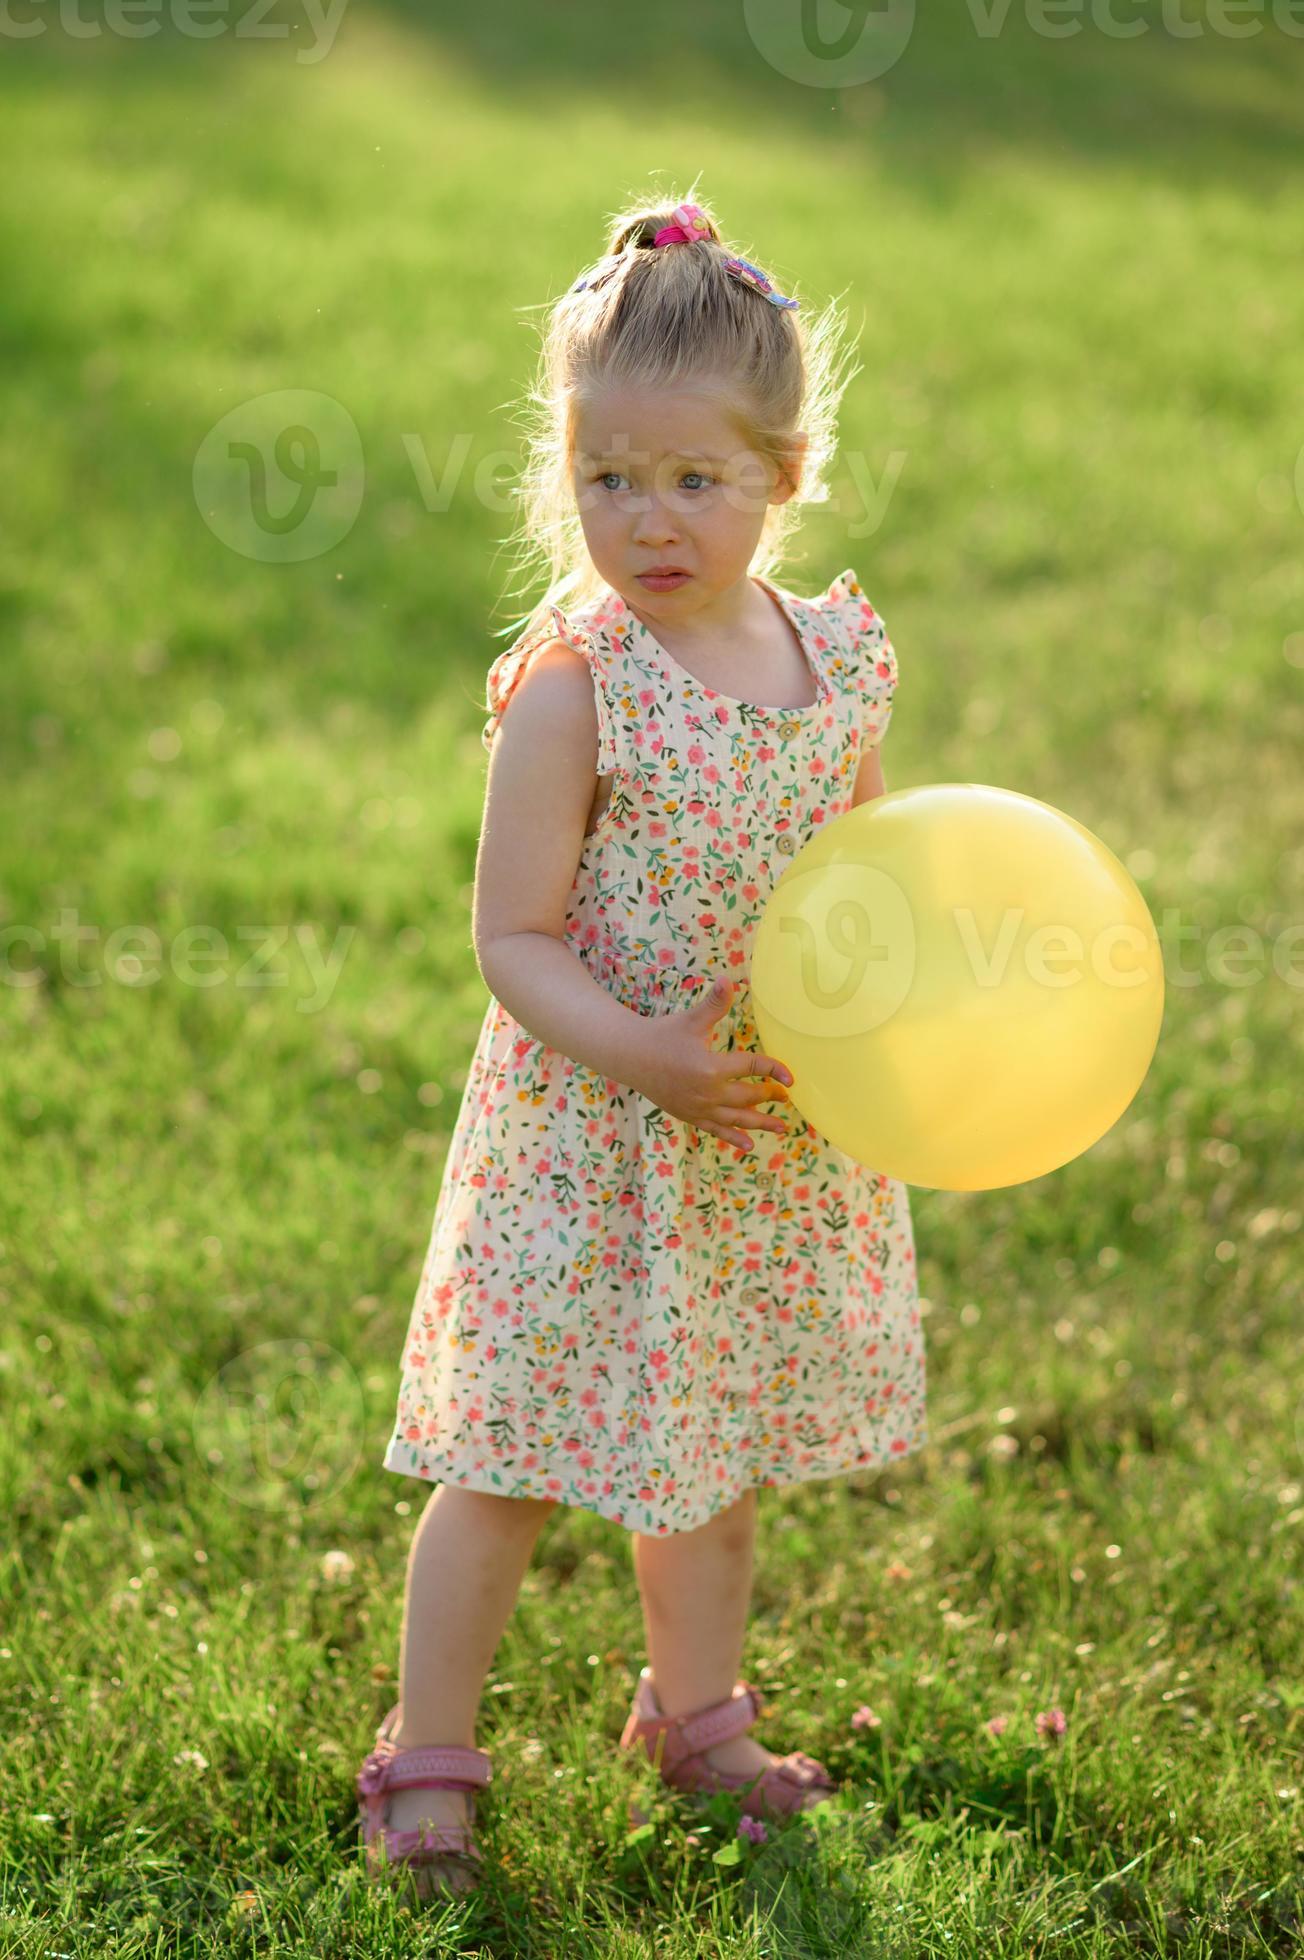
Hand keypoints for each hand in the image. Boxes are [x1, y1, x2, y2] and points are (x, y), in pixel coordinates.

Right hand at [630, 974, 794, 1155]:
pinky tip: (749, 1146)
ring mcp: (698, 1107)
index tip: (791, 1078)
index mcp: (711, 1067)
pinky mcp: (690, 1116)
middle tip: (786, 1098)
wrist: (631, 1058)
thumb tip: (727, 979)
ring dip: (760, 1123)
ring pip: (736, 1119)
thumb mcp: (690, 1020)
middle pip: (748, 1097)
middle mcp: (707, 1092)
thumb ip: (714, 1003)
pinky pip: (716, 1130)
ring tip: (780, 1128)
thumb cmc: (663, 1035)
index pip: (751, 1068)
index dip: (773, 1070)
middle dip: (769, 1097)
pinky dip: (733, 1138)